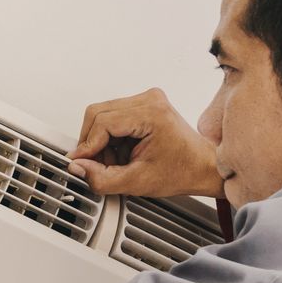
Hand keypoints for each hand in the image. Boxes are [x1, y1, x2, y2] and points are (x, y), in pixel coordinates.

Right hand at [66, 88, 222, 199]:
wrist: (203, 167)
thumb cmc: (182, 171)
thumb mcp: (137, 182)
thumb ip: (102, 178)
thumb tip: (78, 168)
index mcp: (152, 113)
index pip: (102, 122)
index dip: (87, 145)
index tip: (80, 163)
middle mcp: (149, 100)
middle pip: (98, 113)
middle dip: (92, 143)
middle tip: (97, 165)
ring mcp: (147, 100)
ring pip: (102, 115)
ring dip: (101, 141)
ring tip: (116, 162)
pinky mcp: (144, 105)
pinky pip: (113, 117)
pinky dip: (110, 138)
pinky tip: (122, 154)